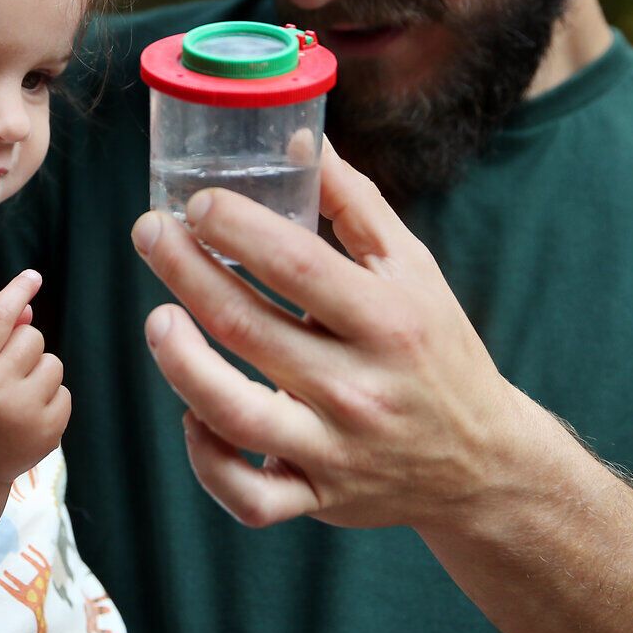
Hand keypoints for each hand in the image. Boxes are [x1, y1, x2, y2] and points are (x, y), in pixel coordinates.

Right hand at [0, 270, 69, 486]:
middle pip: (32, 337)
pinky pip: (65, 392)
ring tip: (15, 395)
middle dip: (23, 347)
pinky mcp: (47, 432)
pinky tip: (26, 415)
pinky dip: (50, 398)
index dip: (17, 292)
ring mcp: (24, 412)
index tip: (33, 276)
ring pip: (53, 363)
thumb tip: (29, 307)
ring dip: (39, 372)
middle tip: (4, 371)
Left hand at [131, 140, 548, 532]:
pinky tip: (191, 416)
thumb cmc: (436, 346)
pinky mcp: (319, 498)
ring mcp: (337, 450)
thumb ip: (353, 202)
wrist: (483, 462)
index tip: (197, 201)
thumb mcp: (414, 268)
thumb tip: (296, 134)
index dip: (238, 228)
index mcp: (388, 320)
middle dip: (185, 273)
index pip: (300, 266)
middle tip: (149, 232)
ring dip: (182, 365)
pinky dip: (208, 462)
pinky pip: (249, 496)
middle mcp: (362, 387)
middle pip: (250, 329)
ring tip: (157, 319)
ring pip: (237, 415)